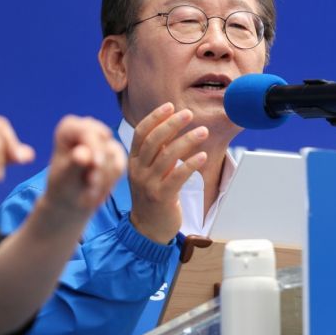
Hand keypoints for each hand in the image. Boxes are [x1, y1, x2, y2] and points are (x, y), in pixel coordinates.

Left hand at [44, 116, 125, 216]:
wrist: (72, 200)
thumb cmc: (62, 186)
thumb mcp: (64, 178)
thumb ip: (74, 164)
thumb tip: (84, 154)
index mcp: (68, 128)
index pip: (87, 129)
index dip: (94, 145)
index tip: (96, 164)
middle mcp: (87, 129)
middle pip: (103, 142)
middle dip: (100, 165)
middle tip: (91, 182)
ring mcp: (103, 139)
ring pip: (114, 155)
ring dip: (103, 176)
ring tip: (90, 188)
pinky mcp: (115, 151)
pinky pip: (121, 165)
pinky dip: (111, 180)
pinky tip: (99, 186)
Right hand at [128, 103, 208, 243]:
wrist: (148, 228)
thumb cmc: (153, 195)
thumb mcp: (150, 171)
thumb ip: (158, 152)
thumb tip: (172, 126)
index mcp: (133, 161)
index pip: (141, 133)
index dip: (155, 117)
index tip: (171, 106)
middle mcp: (138, 170)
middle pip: (154, 141)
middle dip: (172, 124)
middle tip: (189, 114)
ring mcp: (148, 184)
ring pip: (167, 156)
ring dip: (187, 141)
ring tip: (202, 131)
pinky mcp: (161, 197)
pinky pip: (177, 177)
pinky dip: (190, 164)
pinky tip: (203, 156)